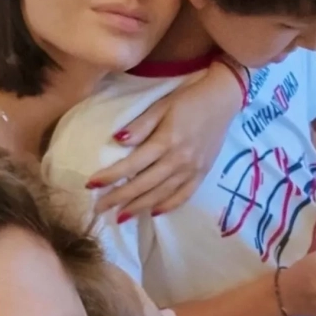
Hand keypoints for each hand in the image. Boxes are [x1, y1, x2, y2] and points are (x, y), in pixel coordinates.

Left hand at [93, 61, 242, 218]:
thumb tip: (117, 141)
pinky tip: (154, 212)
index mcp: (166, 142)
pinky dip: (168, 206)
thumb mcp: (162, 105)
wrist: (224, 98)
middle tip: (99, 209)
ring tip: (121, 217)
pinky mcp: (202, 174)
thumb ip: (141, 126)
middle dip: (119, 198)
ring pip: (161, 195)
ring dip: (139, 208)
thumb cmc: (189, 98)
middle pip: (143, 185)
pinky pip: (183, 196)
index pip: (131, 165)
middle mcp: (178, 161)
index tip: (91, 185)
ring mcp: (192, 170)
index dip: (110, 177)